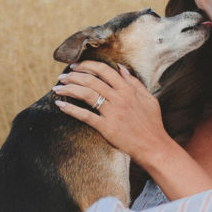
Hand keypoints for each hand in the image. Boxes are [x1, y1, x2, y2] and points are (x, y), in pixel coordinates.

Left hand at [52, 62, 167, 164]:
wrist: (154, 146)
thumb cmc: (152, 123)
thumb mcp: (149, 98)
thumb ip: (134, 82)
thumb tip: (120, 68)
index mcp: (128, 90)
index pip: (104, 70)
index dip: (87, 66)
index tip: (76, 66)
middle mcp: (119, 98)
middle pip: (91, 80)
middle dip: (73, 76)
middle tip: (62, 77)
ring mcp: (112, 113)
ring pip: (86, 94)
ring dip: (69, 89)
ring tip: (57, 88)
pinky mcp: (106, 127)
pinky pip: (85, 116)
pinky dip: (71, 110)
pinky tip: (60, 106)